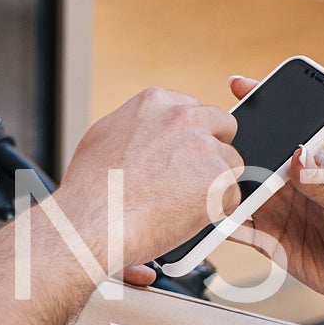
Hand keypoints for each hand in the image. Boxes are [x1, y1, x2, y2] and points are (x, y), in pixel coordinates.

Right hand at [56, 85, 240, 275]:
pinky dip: (217, 210)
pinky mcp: (219, 179)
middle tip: (192, 177)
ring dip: (215, 181)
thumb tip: (144, 132)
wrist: (95, 222)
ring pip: (231, 161)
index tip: (181, 153)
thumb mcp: (104, 137)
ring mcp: (204, 147)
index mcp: (155, 102)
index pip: (191, 109)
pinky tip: (190, 218)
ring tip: (186, 203)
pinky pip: (233, 194)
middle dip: (212, 149)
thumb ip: (134, 126)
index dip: (189, 135)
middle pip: (222, 125)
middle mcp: (184, 117)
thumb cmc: (90, 189)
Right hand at [225, 77, 323, 320]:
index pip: (282, 131)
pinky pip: (237, 229)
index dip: (262, 107)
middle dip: (228, 150)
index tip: (239, 86)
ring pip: (237, 194)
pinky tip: (205, 222)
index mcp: (311, 165)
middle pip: (251, 161)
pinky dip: (219, 225)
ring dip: (219, 189)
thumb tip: (296, 153)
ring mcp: (275, 212)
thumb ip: (322, 180)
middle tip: (207, 147)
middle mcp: (288, 185)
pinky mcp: (267, 241)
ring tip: (199, 184)